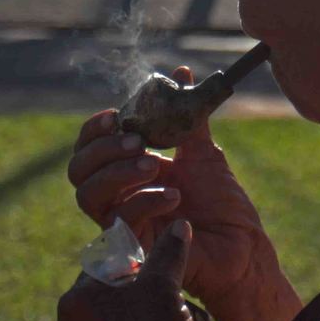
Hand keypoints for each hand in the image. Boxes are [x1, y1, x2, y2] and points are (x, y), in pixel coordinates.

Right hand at [68, 67, 269, 300]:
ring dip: (117, 173)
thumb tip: (180, 73)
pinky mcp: (134, 247)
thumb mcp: (203, 152)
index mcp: (130, 170)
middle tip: (137, 142)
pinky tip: (175, 196)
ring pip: (86, 196)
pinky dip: (145, 201)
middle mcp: (119, 196)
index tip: (117, 115)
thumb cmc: (222, 203)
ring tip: (154, 166)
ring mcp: (123, 222)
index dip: (95, 129)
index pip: (89, 146)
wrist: (242, 245)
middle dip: (102, 149)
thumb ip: (186, 116)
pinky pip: (120, 221)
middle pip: (77, 170)